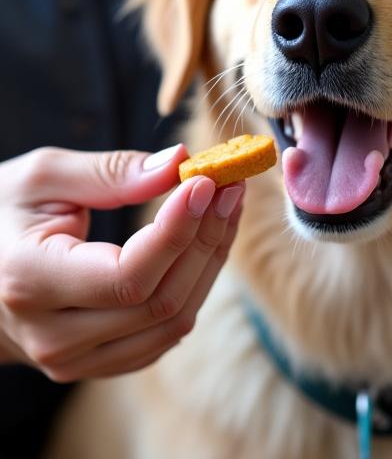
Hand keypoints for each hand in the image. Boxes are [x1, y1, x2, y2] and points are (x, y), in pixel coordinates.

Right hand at [0, 145, 243, 380]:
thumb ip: (111, 172)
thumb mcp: (42, 176)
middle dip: (206, 237)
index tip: (206, 182)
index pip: (129, 274)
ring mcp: (75, 359)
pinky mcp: (98, 361)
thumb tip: (180, 162)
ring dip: (210, 261)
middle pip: (160, 300)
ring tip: (225, 208)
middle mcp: (52, 336)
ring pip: (172, 321)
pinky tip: (204, 242)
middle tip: (228, 185)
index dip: (178, 229)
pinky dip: (194, 285)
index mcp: (29, 283)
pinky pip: (164, 332)